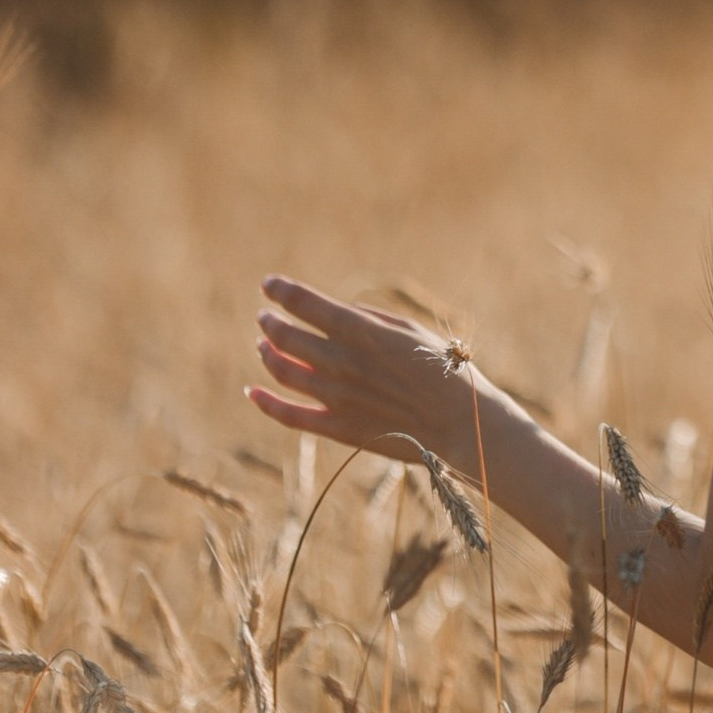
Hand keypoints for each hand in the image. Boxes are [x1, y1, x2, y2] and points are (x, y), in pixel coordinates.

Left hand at [247, 276, 495, 469]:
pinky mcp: (337, 428)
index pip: (306, 303)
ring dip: (267, 354)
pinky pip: (288, 415)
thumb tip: (334, 313)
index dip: (282, 291)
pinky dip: (264, 402)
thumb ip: (368, 320)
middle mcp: (343, 362)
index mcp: (363, 332)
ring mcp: (336, 397)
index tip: (268, 284)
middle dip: (270, 322)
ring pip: (282, 371)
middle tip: (264, 317)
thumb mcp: (409, 330)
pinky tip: (252, 391)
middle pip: (287, 337)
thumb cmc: (443, 368)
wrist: (459, 421)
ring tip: (262, 345)